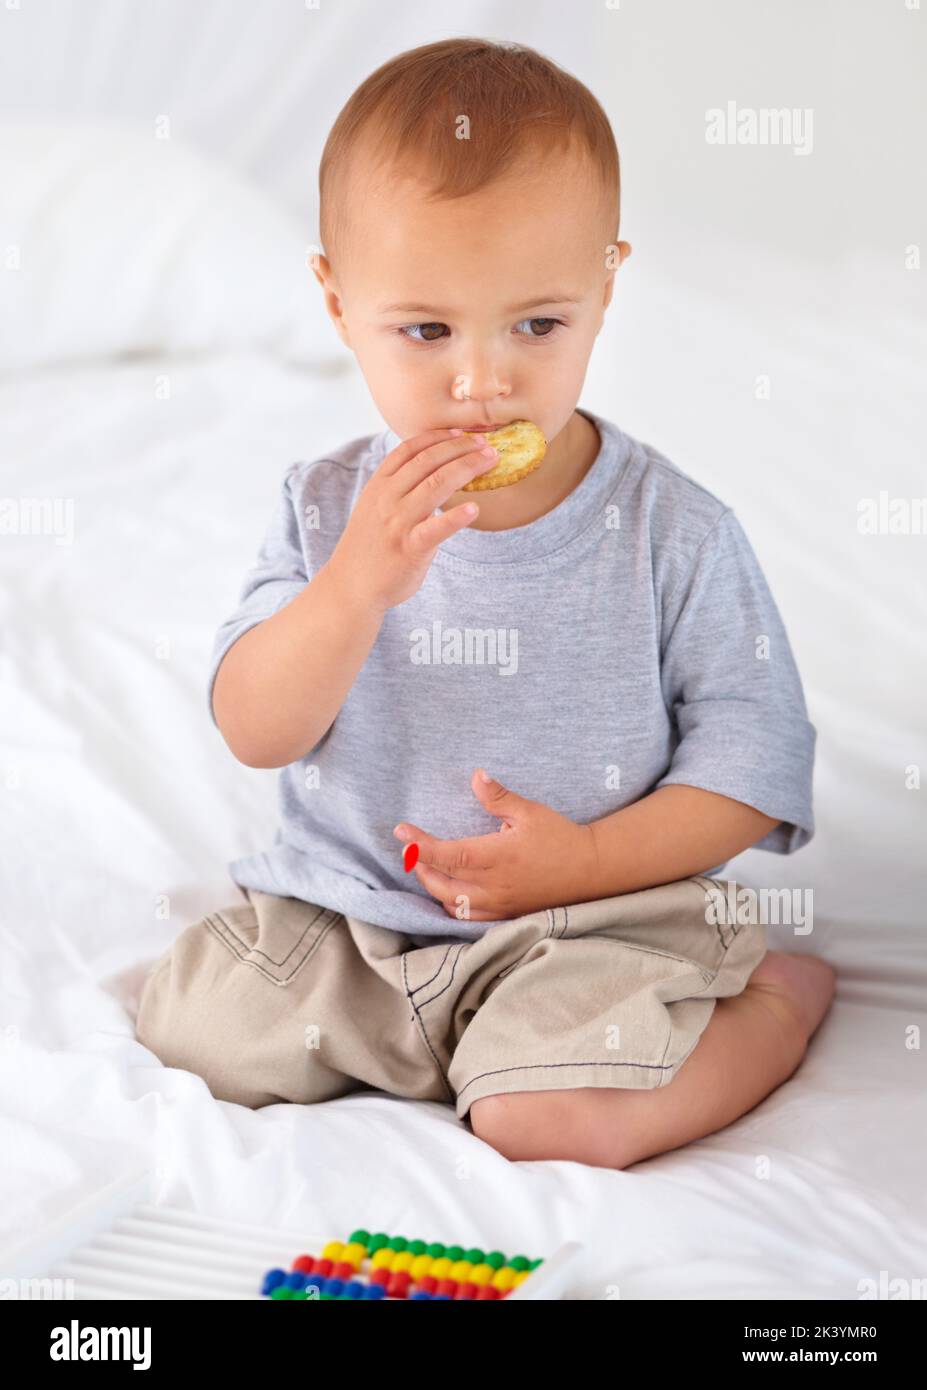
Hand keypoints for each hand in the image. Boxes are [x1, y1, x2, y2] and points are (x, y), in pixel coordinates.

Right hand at [328, 428, 499, 611]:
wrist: (351, 585)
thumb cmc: (368, 547)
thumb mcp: (374, 508)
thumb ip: (396, 488)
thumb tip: (427, 469)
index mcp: (379, 486)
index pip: (409, 450)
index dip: (437, 437)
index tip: (461, 433)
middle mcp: (387, 499)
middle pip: (427, 462)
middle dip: (460, 448)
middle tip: (486, 444)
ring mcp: (398, 522)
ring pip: (436, 485)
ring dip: (466, 468)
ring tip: (490, 461)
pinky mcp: (409, 548)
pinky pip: (435, 529)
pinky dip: (456, 518)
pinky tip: (475, 509)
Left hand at [392, 769, 600, 921]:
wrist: (590, 870)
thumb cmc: (560, 837)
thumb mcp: (531, 812)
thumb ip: (499, 797)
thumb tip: (476, 776)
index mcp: (497, 857)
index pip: (448, 855)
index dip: (420, 846)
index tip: (402, 833)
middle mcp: (494, 886)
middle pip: (441, 884)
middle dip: (421, 867)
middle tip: (412, 849)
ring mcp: (499, 905)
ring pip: (452, 903)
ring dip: (434, 887)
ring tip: (427, 868)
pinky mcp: (506, 915)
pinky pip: (469, 917)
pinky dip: (452, 905)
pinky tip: (449, 892)